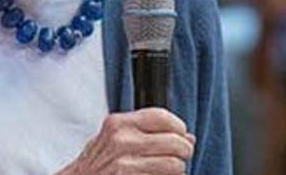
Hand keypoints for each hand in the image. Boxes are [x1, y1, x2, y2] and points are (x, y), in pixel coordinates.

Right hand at [57, 108, 195, 174]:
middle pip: (175, 142)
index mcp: (118, 124)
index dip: (178, 128)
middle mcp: (122, 141)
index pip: (163, 117)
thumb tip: (188, 137)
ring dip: (177, 170)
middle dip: (183, 152)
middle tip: (178, 157)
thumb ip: (147, 133)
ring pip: (176, 165)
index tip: (180, 136)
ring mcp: (125, 165)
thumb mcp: (115, 139)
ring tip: (164, 171)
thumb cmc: (97, 164)